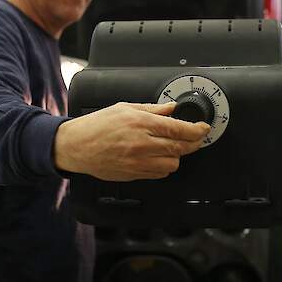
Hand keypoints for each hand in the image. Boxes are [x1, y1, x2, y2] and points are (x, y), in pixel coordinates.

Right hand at [54, 102, 209, 180]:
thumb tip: (171, 108)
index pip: (178, 129)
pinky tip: (160, 157)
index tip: (204, 128)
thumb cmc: (97, 126)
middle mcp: (141, 144)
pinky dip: (165, 166)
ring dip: (177, 155)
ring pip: (172, 163)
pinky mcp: (134, 174)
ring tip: (173, 147)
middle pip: (180, 147)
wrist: (77, 146)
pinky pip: (160, 173)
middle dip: (194, 143)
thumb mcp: (125, 107)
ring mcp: (138, 162)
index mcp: (140, 123)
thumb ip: (152, 109)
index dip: (196, 130)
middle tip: (197, 138)